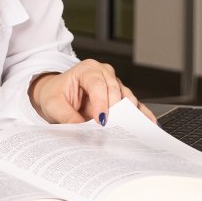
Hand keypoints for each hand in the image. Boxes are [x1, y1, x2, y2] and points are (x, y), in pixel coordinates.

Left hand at [28, 60, 155, 123]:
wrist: (55, 95)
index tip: (101, 120)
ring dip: (128, 114)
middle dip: (114, 110)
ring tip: (132, 131)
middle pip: (115, 90)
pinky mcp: (121, 96)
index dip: (101, 102)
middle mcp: (104, 73)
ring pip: (127, 98)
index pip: (97, 84)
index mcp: (87, 69)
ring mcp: (115, 84)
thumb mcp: (53, 104)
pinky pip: (134, 105)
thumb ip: (66, 116)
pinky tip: (148, 124)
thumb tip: (82, 130)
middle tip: (113, 128)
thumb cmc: (54, 95)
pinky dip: (141, 115)